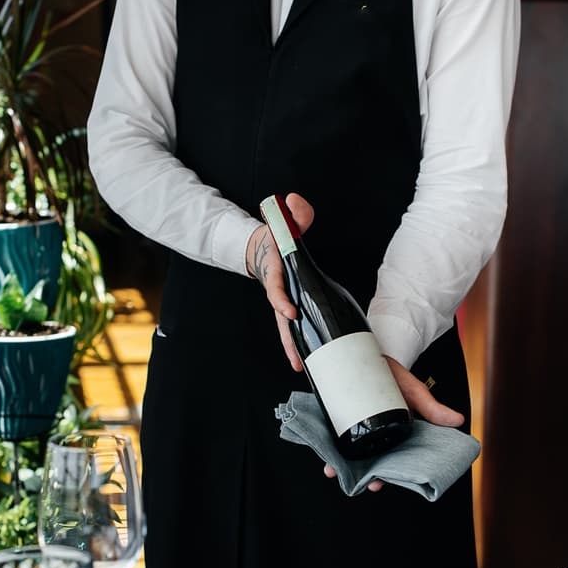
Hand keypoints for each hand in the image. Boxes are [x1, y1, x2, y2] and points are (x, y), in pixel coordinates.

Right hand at [247, 192, 313, 370]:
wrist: (262, 247)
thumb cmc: (275, 237)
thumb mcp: (283, 222)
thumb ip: (293, 212)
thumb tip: (294, 200)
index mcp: (276, 271)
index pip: (276, 288)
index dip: (281, 300)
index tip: (290, 312)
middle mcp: (277, 289)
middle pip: (281, 318)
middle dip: (288, 338)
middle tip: (295, 358)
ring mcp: (282, 299)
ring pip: (286, 326)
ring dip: (292, 346)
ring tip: (299, 367)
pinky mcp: (288, 305)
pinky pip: (293, 325)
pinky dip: (297, 342)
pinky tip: (305, 359)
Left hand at [324, 358, 464, 491]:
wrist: (371, 351)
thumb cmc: (395, 375)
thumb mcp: (414, 393)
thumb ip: (432, 408)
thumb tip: (459, 420)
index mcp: (391, 435)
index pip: (387, 461)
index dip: (383, 475)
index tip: (378, 484)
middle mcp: (372, 434)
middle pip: (364, 460)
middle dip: (358, 473)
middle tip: (350, 478)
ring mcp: (353, 425)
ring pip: (345, 451)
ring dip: (337, 462)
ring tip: (332, 469)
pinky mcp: (336, 415)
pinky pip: (329, 435)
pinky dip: (325, 444)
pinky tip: (320, 451)